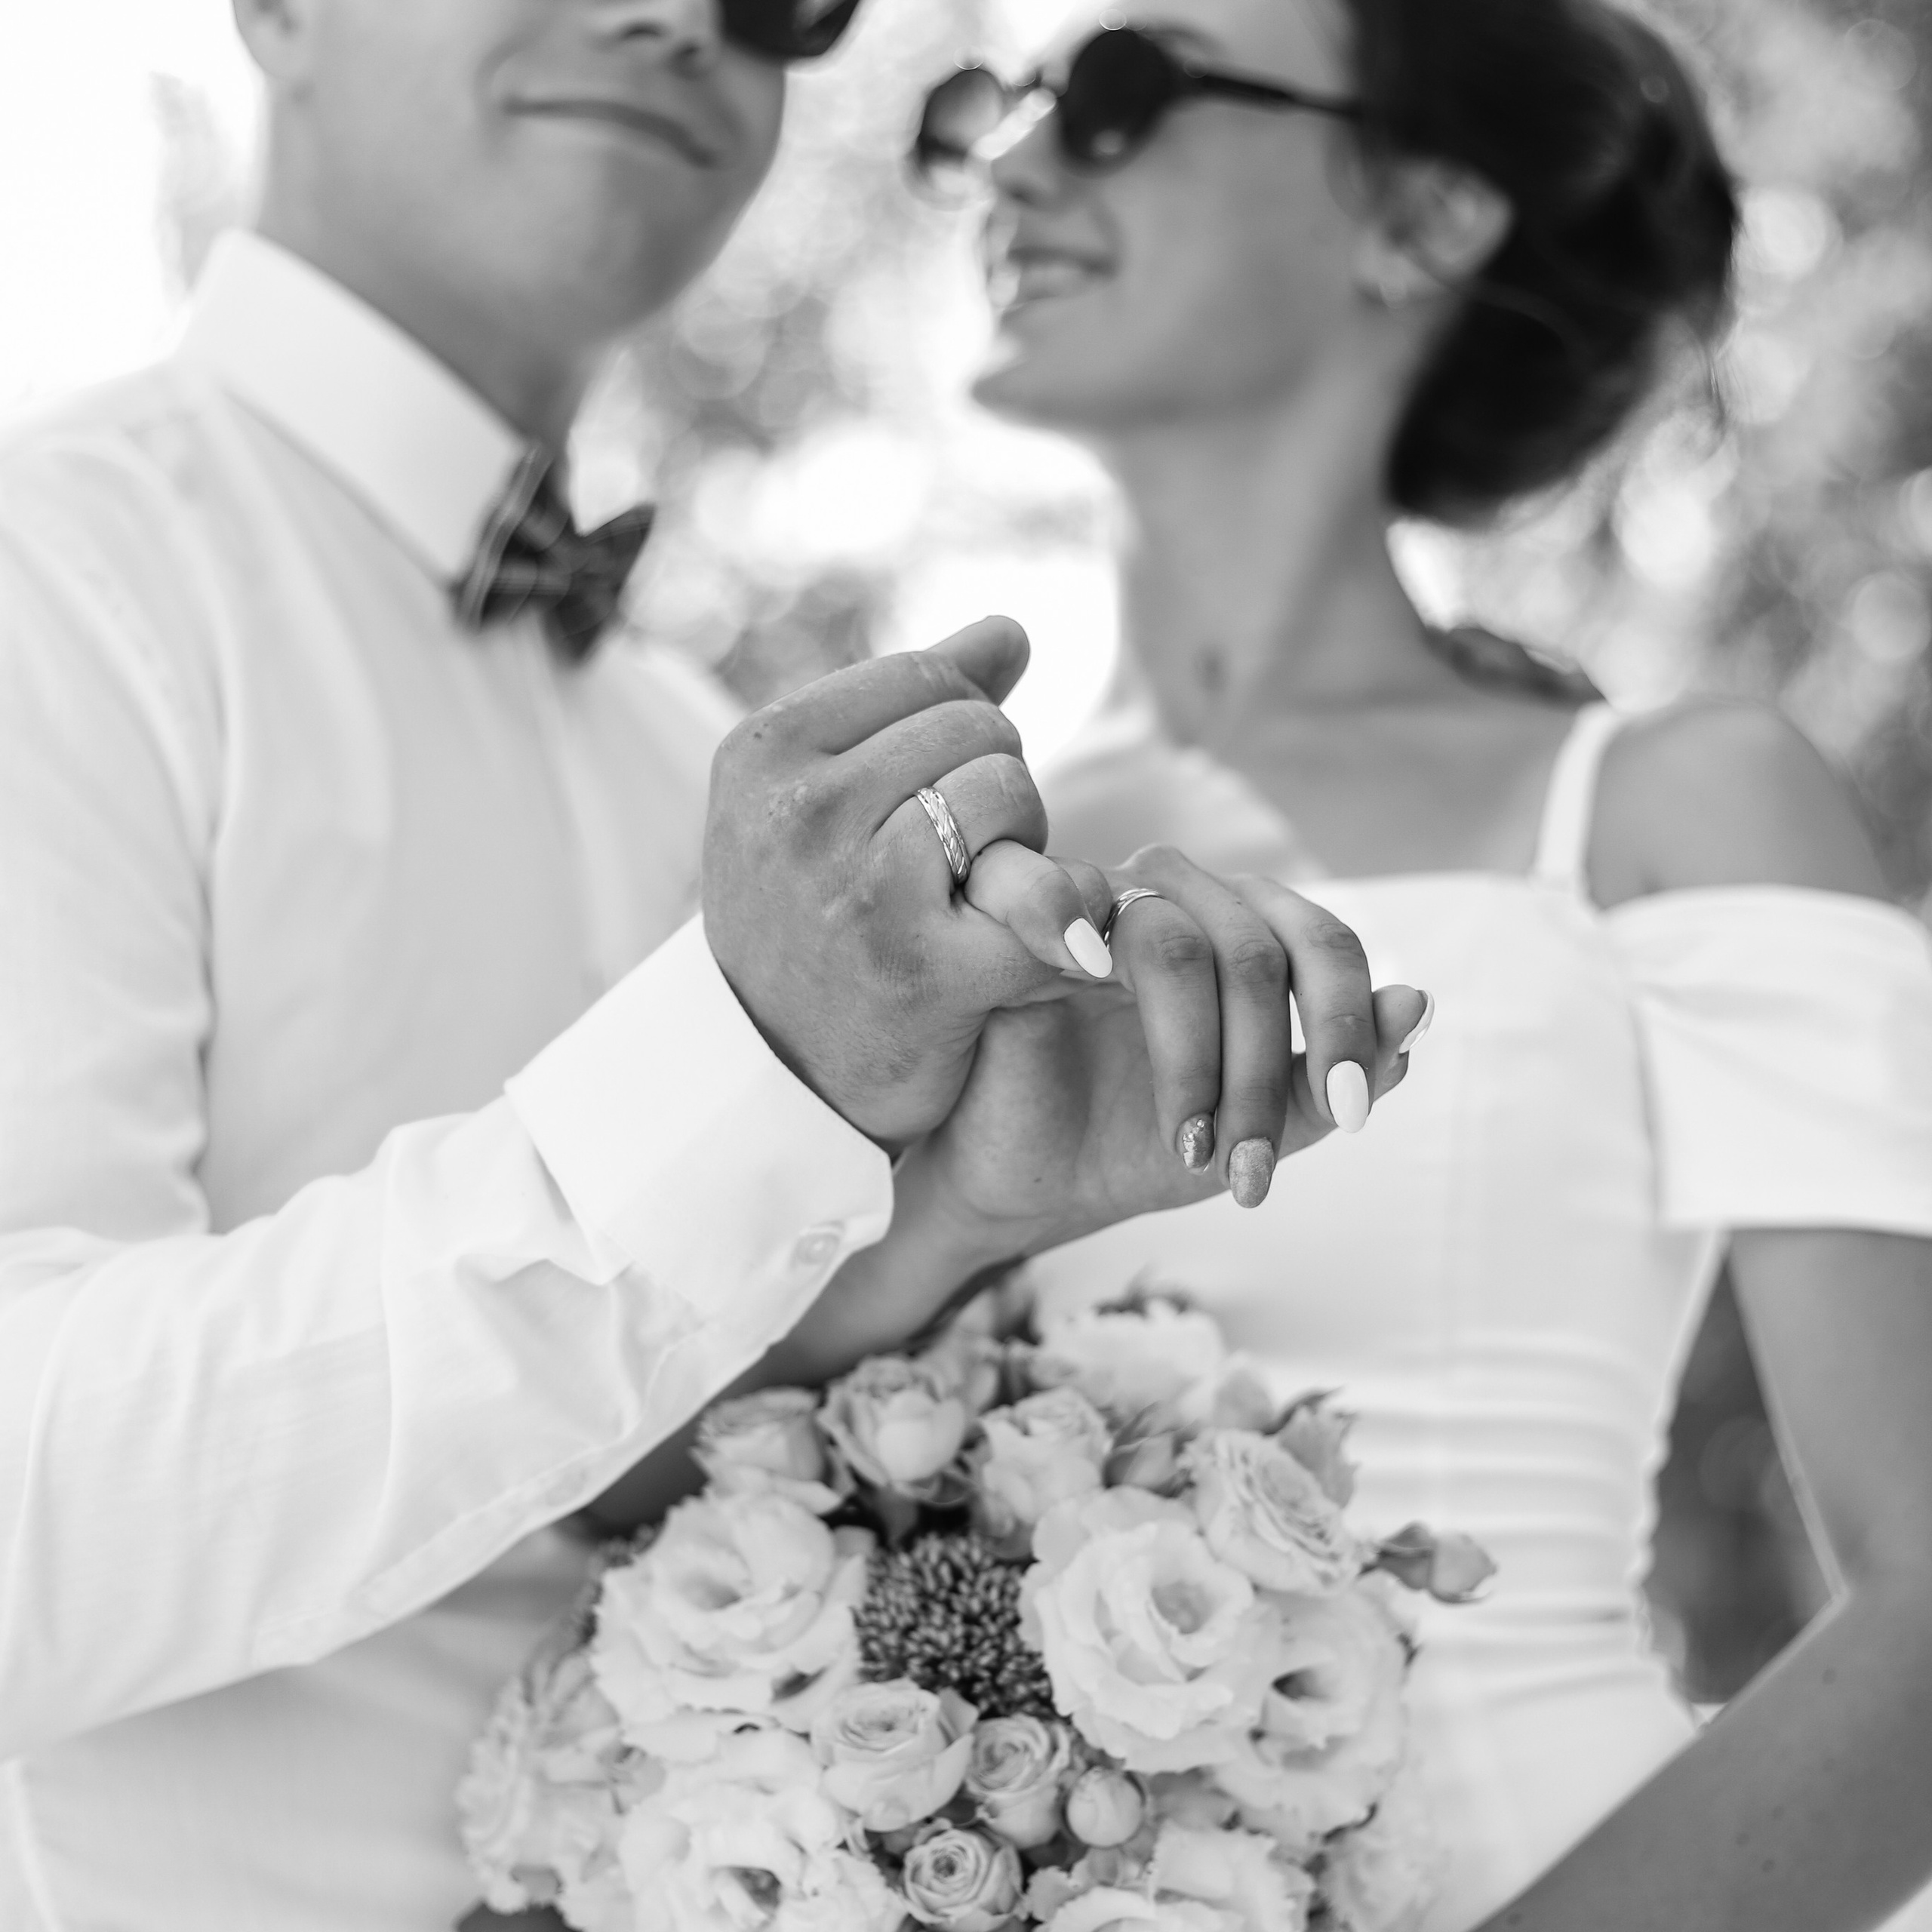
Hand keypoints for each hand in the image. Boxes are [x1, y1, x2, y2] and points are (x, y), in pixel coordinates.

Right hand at [703, 619, 1115, 1145]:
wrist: (770, 1082)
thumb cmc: (802, 922)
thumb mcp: (809, 800)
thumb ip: (907, 706)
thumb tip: (1014, 631)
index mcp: (764, 754)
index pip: (927, 677)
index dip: (962, 728)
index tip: (935, 794)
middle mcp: (804, 814)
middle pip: (979, 729)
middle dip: (993, 784)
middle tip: (960, 857)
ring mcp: (865, 894)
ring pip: (1010, 789)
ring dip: (1024, 841)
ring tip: (981, 893)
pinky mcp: (933, 973)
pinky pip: (1054, 890)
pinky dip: (1068, 914)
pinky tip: (1043, 942)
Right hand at [914, 850, 1430, 1255]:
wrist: (1020, 1189)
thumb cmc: (1133, 1146)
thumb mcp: (1254, 1129)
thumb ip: (1330, 1077)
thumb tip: (1418, 1004)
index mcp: (1244, 929)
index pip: (1322, 941)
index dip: (1347, 1025)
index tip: (1352, 1120)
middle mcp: (1179, 895)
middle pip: (1259, 950)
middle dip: (1266, 1072)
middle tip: (1255, 1169)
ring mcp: (1099, 897)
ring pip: (1180, 948)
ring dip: (1194, 1063)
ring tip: (1188, 1151)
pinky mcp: (1015, 915)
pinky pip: (1059, 897)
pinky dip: (1071, 925)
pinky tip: (1088, 983)